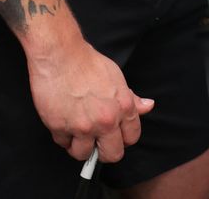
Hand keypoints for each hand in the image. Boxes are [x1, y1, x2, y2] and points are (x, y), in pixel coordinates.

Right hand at [26, 34, 151, 163]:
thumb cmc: (86, 62)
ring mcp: (83, 126)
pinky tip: (62, 120)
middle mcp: (106, 121)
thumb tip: (148, 106)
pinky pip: (62, 143)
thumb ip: (131, 97)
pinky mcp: (60, 127)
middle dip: (103, 151)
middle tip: (95, 142)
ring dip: (79, 145)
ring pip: (83, 154)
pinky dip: (62, 135)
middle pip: (111, 155)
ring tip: (75, 131)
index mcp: (123, 108)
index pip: (131, 138)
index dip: (122, 139)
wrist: (59, 54)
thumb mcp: (116, 77)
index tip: (113, 136)